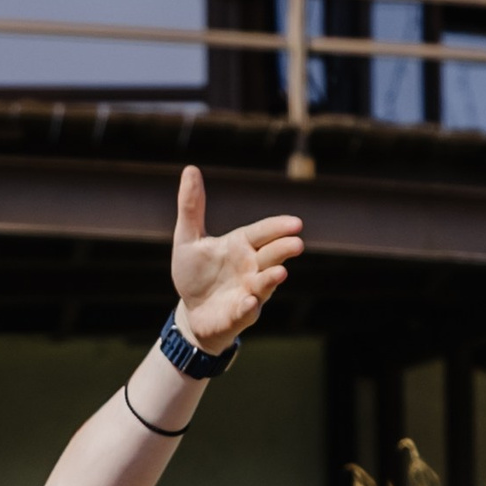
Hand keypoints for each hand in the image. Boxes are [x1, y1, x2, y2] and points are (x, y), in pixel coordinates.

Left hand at [171, 167, 302, 353]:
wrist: (192, 311)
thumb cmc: (195, 273)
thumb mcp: (188, 239)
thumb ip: (192, 208)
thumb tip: (190, 169)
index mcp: (242, 245)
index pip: (264, 232)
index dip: (279, 228)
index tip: (296, 223)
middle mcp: (251, 267)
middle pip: (271, 256)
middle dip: (284, 250)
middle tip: (297, 243)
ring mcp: (249, 292)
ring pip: (264, 284)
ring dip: (271, 278)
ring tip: (280, 273)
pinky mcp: (239, 315)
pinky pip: (246, 311)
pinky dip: (248, 307)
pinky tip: (248, 302)